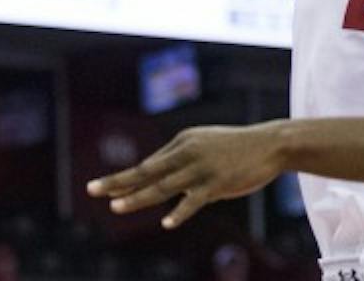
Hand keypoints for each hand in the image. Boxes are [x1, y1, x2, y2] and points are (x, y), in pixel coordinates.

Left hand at [86, 122, 285, 229]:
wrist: (271, 144)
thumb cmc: (238, 148)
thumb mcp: (206, 147)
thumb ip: (184, 163)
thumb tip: (164, 181)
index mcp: (182, 142)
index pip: (148, 164)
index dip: (124, 178)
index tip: (102, 188)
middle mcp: (187, 152)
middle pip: (146, 171)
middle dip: (117, 182)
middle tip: (91, 190)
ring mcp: (201, 168)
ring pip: (163, 186)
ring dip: (138, 198)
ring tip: (116, 208)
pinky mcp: (217, 182)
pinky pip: (194, 200)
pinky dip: (180, 211)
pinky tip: (167, 222)